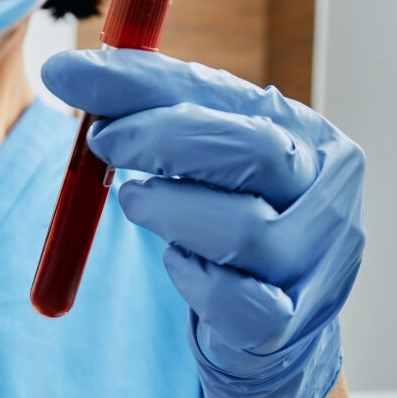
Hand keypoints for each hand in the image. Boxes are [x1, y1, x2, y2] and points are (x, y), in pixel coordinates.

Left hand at [42, 50, 364, 397]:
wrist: (273, 324)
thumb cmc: (233, 222)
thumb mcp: (204, 160)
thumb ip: (150, 112)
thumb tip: (67, 73)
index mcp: (311, 138)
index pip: (228, 94)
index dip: (146, 84)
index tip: (72, 77)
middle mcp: (329, 194)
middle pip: (255, 152)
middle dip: (165, 142)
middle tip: (106, 144)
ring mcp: (319, 262)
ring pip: (243, 231)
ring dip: (172, 214)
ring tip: (138, 205)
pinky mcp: (292, 322)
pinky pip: (237, 303)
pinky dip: (193, 281)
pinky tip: (179, 264)